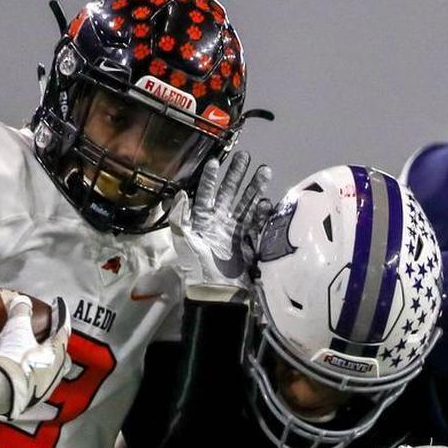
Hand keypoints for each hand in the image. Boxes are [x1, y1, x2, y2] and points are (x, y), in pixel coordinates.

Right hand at [0, 294, 71, 417]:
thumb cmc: (14, 357)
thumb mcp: (16, 329)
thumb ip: (21, 312)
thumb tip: (22, 300)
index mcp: (57, 353)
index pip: (63, 330)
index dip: (61, 316)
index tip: (59, 305)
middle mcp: (56, 372)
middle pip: (63, 356)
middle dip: (58, 345)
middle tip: (51, 336)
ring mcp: (45, 388)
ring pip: (52, 373)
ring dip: (47, 363)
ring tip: (37, 357)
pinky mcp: (31, 401)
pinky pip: (38, 385)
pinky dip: (34, 377)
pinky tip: (25, 375)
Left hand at [169, 150, 271, 301]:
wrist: (217, 292)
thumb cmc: (197, 268)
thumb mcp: (184, 243)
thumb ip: (180, 219)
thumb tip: (180, 194)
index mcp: (201, 220)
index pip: (205, 194)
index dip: (209, 179)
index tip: (214, 162)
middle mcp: (218, 221)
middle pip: (229, 193)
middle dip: (236, 174)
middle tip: (245, 155)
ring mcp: (234, 229)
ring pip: (245, 203)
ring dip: (254, 187)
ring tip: (264, 170)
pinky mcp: (247, 239)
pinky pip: (256, 221)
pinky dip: (261, 212)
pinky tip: (266, 202)